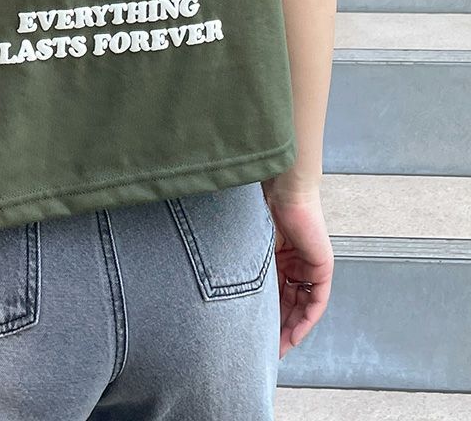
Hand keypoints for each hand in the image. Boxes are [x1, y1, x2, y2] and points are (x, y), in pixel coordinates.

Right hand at [261, 178, 333, 357]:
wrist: (282, 189)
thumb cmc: (259, 207)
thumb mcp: (249, 244)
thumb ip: (244, 263)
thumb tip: (216, 282)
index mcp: (277, 257)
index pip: (273, 293)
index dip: (265, 315)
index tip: (252, 335)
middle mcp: (294, 263)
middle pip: (288, 304)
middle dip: (278, 328)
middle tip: (265, 350)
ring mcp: (309, 266)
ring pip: (302, 305)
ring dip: (291, 327)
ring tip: (278, 347)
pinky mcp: (322, 267)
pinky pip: (317, 300)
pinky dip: (306, 318)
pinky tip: (295, 333)